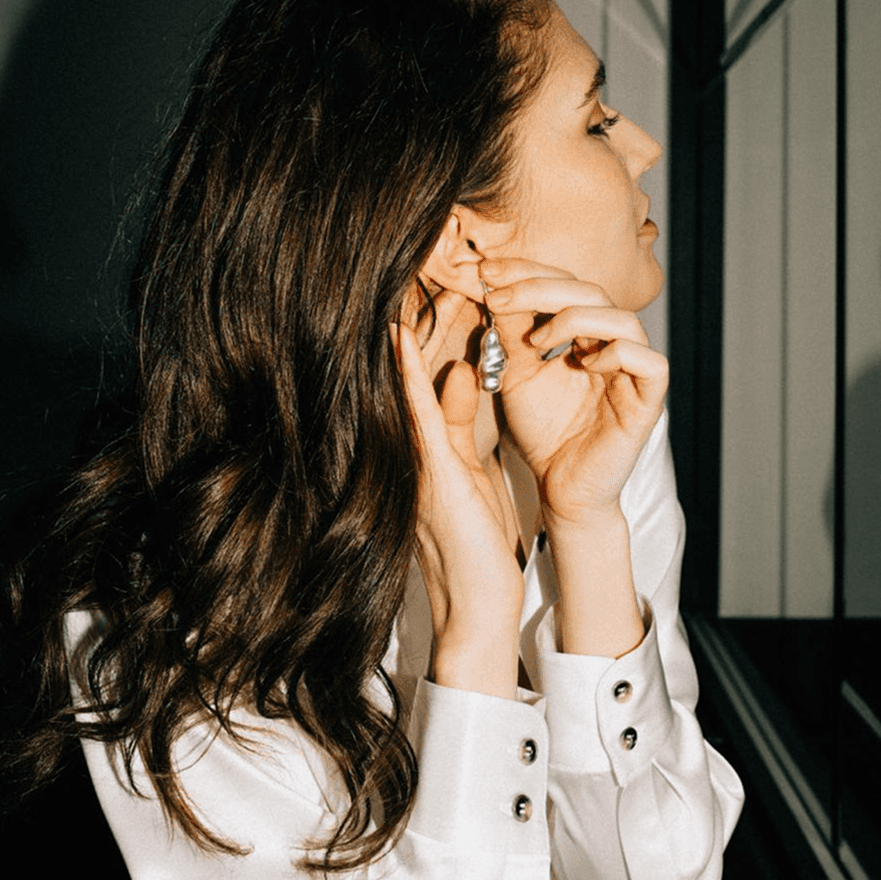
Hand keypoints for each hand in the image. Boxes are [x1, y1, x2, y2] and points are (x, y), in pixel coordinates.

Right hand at [393, 313, 522, 697]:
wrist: (477, 604)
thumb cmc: (477, 545)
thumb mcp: (470, 471)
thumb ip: (459, 422)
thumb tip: (457, 372)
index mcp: (425, 448)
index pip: (417, 381)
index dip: (417, 335)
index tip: (422, 288)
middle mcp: (412, 451)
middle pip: (404, 377)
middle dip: (410, 327)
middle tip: (413, 275)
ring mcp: (416, 462)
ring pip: (405, 388)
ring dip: (405, 340)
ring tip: (404, 289)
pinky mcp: (431, 475)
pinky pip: (418, 417)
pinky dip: (410, 379)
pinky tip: (403, 343)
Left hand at [481, 258, 668, 527]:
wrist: (561, 488)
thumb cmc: (544, 432)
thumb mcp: (517, 373)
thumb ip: (510, 333)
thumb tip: (491, 284)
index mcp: (583, 333)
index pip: (563, 284)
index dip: (527, 272)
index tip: (485, 272)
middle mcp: (612, 343)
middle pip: (591, 291)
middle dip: (541, 287)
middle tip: (499, 295)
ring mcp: (634, 371)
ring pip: (623, 319)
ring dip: (576, 318)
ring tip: (537, 339)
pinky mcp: (648, 400)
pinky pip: (649, 363)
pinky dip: (617, 354)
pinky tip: (583, 364)